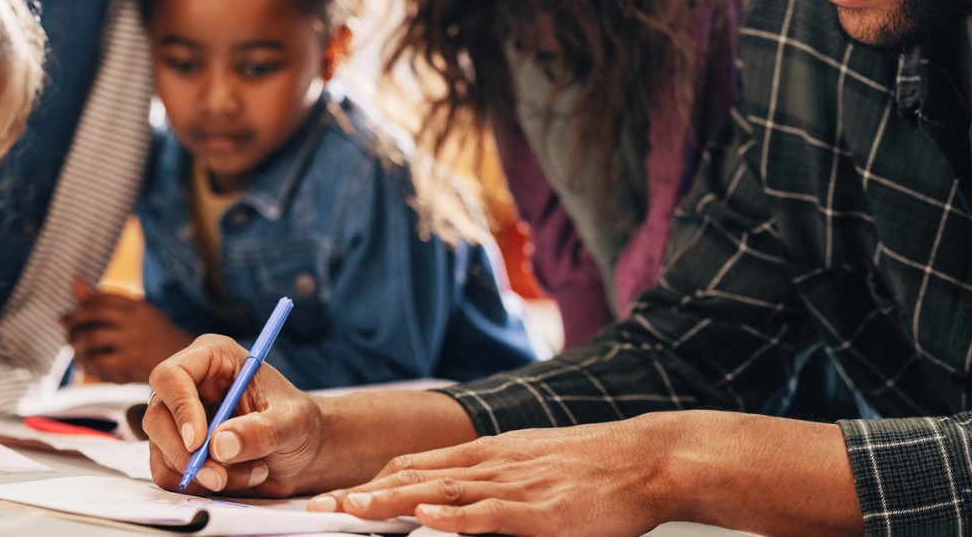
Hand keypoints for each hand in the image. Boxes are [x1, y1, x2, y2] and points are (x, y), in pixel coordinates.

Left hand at [64, 279, 192, 383]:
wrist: (184, 362)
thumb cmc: (154, 336)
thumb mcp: (136, 313)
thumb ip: (104, 300)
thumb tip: (75, 280)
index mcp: (137, 306)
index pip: (101, 298)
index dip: (80, 307)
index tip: (67, 318)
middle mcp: (135, 320)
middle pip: (92, 314)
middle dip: (73, 323)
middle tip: (67, 332)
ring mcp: (133, 340)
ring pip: (91, 337)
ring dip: (75, 344)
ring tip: (74, 349)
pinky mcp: (130, 361)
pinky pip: (98, 360)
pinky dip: (86, 362)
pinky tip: (87, 363)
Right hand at [144, 334, 324, 496]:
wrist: (305, 451)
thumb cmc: (301, 423)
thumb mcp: (293, 422)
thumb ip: (261, 430)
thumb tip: (219, 445)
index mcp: (214, 359)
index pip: (172, 375)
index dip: (180, 408)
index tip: (198, 441)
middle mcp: (191, 386)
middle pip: (156, 417)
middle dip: (184, 453)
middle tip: (218, 474)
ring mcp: (181, 420)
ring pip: (161, 452)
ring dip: (202, 473)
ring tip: (252, 471)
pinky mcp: (180, 451)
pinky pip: (169, 474)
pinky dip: (200, 485)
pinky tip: (237, 478)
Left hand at [309, 417, 675, 536]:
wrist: (649, 457)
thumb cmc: (597, 465)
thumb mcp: (536, 461)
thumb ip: (496, 478)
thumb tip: (456, 498)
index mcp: (493, 452)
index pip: (421, 464)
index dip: (377, 480)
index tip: (339, 496)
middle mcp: (497, 463)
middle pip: (420, 476)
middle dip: (368, 493)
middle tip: (322, 507)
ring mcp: (519, 486)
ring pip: (446, 492)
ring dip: (395, 502)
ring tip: (352, 509)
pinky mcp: (545, 511)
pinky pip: (494, 514)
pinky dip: (459, 516)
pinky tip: (429, 517)